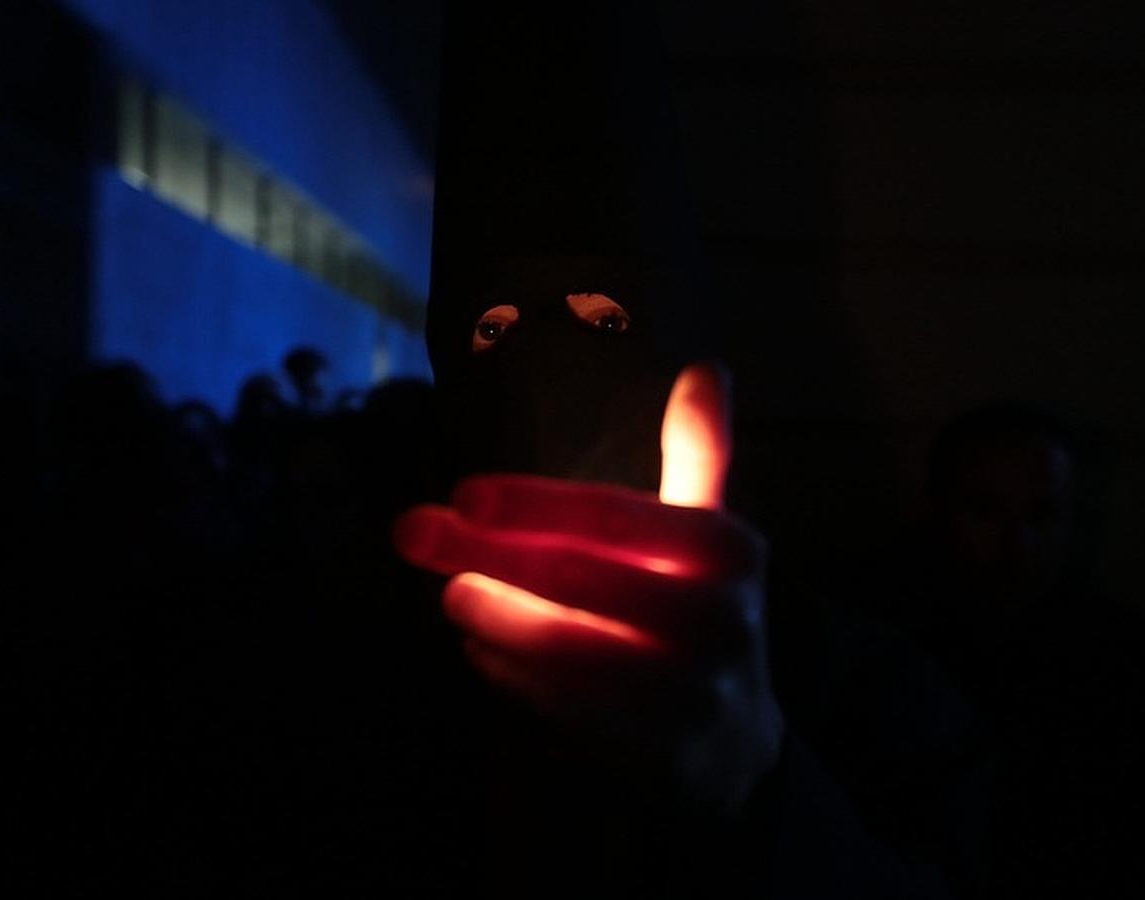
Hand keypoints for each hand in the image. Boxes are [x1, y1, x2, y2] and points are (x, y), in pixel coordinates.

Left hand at [394, 363, 783, 812]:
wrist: (733, 741)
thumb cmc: (700, 611)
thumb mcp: (710, 535)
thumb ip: (698, 454)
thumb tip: (704, 366)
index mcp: (729, 550)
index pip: (615, 516)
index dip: (534, 503)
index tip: (463, 491)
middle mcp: (719, 619)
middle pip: (578, 576)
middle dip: (484, 550)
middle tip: (412, 530)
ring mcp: (686, 691)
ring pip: (566, 647)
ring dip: (492, 615)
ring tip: (449, 592)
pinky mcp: (651, 749)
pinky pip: (563, 705)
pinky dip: (511, 672)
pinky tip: (476, 645)